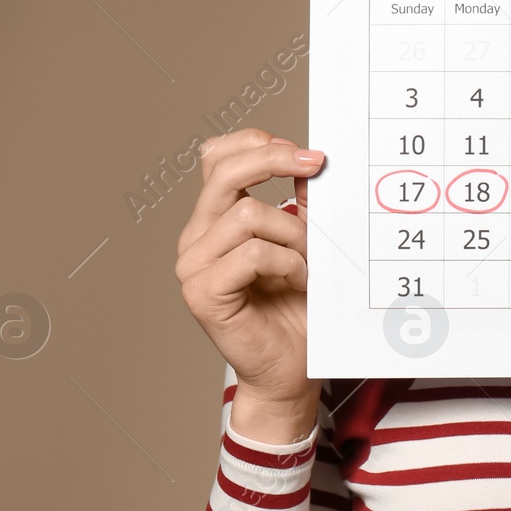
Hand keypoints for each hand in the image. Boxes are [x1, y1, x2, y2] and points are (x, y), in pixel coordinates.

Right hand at [174, 128, 326, 420]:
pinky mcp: (203, 293)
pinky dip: (286, 261)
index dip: (256, 143)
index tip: (303, 152)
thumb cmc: (297, 306)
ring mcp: (194, 265)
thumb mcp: (305, 241)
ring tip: (308, 261)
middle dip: (274, 160)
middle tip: (316, 164)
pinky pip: (252, 254)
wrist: (291, 367)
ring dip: (293, 232)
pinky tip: (298, 278)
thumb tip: (313, 163)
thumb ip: (301, 203)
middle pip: (224, 172)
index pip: (217, 157)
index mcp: (215, 218)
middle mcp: (197, 237)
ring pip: (247, 214)